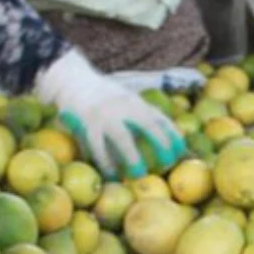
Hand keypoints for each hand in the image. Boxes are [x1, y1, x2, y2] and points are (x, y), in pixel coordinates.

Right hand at [35, 50, 184, 179]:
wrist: (72, 80)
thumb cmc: (102, 96)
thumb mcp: (124, 99)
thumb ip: (140, 114)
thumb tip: (163, 136)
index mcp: (135, 101)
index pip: (159, 117)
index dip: (173, 134)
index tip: (181, 150)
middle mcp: (123, 106)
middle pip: (147, 125)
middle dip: (161, 143)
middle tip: (167, 162)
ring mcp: (105, 115)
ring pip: (122, 138)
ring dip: (132, 157)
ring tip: (139, 173)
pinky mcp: (87, 124)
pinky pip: (98, 147)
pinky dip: (105, 161)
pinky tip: (111, 173)